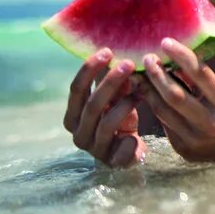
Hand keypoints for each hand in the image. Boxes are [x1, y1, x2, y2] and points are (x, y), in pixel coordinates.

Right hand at [64, 48, 145, 167]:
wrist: (127, 151)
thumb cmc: (118, 118)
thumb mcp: (115, 98)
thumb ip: (113, 81)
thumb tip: (119, 52)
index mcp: (73, 115)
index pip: (76, 90)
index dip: (89, 70)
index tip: (107, 51)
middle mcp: (78, 132)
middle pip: (92, 105)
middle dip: (111, 83)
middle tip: (129, 64)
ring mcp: (93, 148)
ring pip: (106, 124)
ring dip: (125, 105)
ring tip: (141, 92)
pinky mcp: (110, 162)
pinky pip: (119, 149)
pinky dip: (129, 141)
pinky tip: (135, 136)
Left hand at [139, 39, 214, 160]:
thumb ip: (201, 82)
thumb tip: (174, 59)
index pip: (200, 74)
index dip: (181, 56)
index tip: (166, 42)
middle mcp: (210, 123)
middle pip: (175, 95)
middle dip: (157, 75)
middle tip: (147, 59)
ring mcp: (194, 139)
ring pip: (163, 111)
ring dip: (148, 91)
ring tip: (140, 75)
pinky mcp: (181, 148)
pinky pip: (163, 123)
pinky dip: (154, 106)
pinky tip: (146, 94)